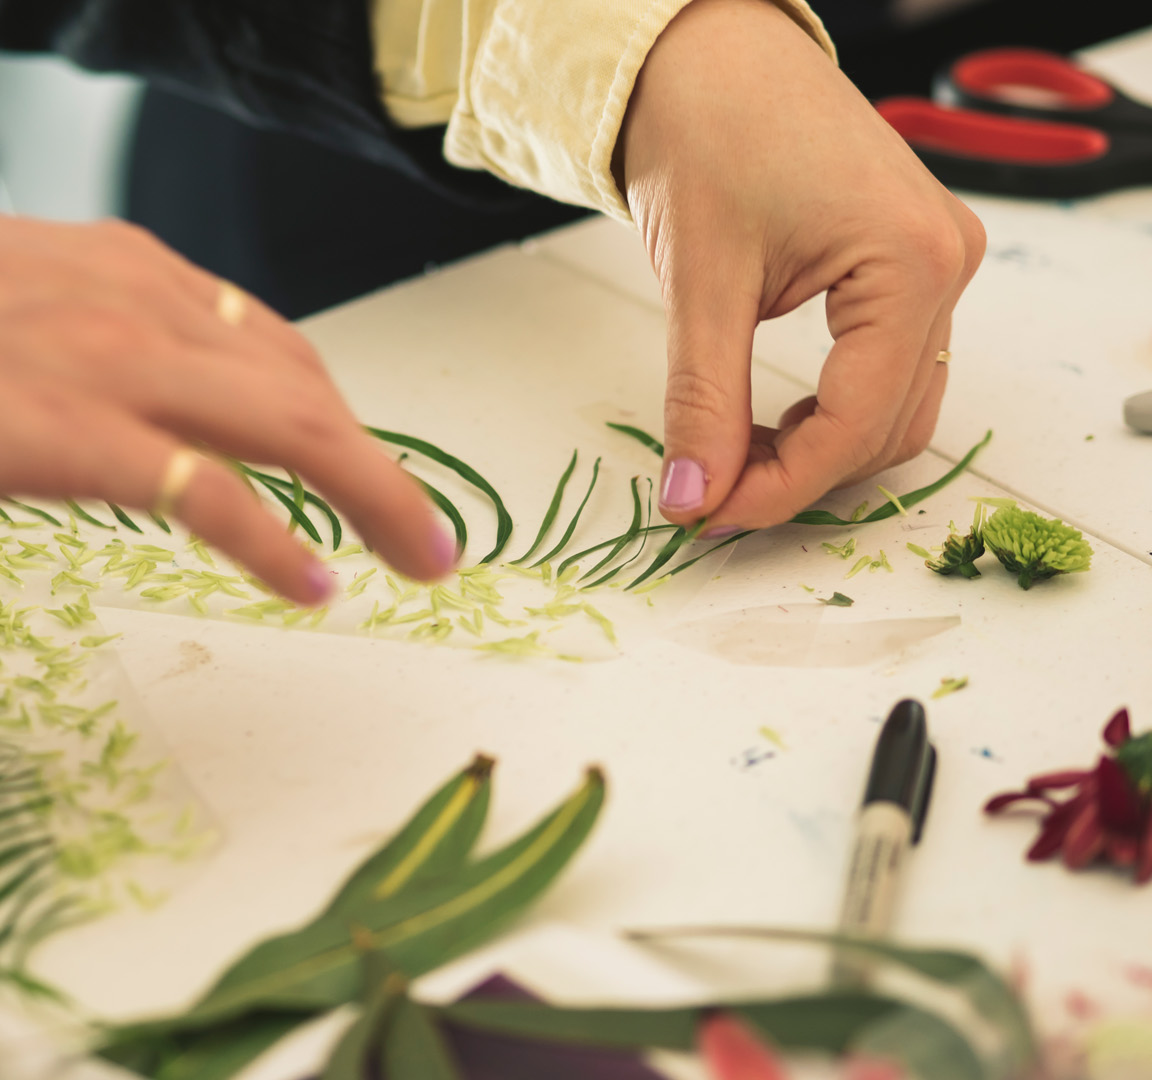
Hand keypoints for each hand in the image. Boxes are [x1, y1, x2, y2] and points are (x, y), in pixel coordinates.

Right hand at [0, 211, 454, 602]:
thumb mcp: (39, 285)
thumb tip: (154, 370)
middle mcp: (154, 311)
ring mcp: (125, 373)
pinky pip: (212, 495)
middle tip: (428, 531)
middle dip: (382, 465)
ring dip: (372, 497)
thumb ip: (110, 321)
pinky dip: (278, 543)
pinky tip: (315, 582)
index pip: (273, 343)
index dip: (332, 408)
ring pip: (291, 430)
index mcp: (142, 272)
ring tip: (419, 556)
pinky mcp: (84, 437)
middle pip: (307, 391)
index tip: (360, 455)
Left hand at [617, 0, 985, 532]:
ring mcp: (934, 262)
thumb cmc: (710, 132)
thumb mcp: (702, 282)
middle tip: (711, 497)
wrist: (708, 57)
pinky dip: (833, 408)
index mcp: (911, 261)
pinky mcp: (908, 264)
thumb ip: (703, 401)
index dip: (781, 488)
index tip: (710, 516)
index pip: (857, 423)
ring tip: (735, 458)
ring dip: (819, 449)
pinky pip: (890, 368)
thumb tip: (694, 495)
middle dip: (799, 475)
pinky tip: (771, 418)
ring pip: (896, 406)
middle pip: (887, 427)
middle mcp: (945, 263)